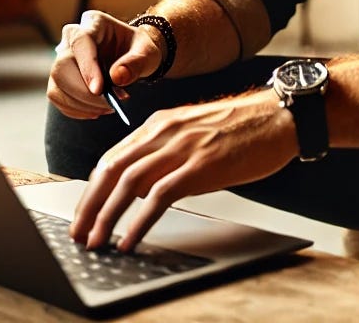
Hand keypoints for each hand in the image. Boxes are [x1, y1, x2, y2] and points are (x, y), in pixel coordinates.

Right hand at [47, 10, 162, 118]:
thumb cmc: (140, 50)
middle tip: (108, 105)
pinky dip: (76, 109)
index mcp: (94, 22)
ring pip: (56, 85)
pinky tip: (96, 110)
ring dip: (80, 104)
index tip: (98, 90)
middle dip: (83, 93)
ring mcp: (63, 57)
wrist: (134, 57)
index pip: (81, 42)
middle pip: (62, 67)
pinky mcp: (60, 77)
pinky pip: (58, 97)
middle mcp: (72, 38)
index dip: (87, 67)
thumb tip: (117, 77)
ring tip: (107, 108)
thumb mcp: (147, 52)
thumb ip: (136, 62)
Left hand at [69, 89, 298, 250]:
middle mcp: (165, 131)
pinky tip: (130, 239)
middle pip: (112, 169)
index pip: (113, 156)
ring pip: (128, 183)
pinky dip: (139, 221)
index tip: (84, 213)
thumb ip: (166, 151)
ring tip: (96, 241)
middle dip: (90, 205)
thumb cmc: (243, 127)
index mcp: (161, 123)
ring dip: (107, 216)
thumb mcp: (195, 131)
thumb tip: (140, 186)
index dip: (92, 188)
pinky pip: (159, 196)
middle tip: (79, 233)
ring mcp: (182, 147)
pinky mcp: (201, 165)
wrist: (279, 117)